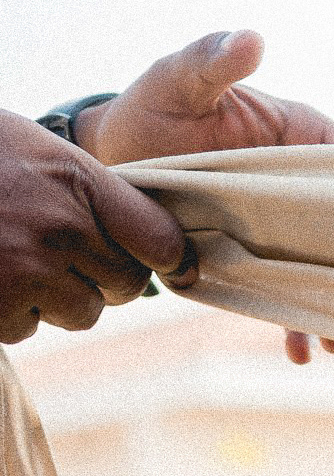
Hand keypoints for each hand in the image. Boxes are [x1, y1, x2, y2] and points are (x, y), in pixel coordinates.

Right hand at [0, 108, 188, 344]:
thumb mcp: (32, 147)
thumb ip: (88, 188)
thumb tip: (153, 242)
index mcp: (76, 180)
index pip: (159, 238)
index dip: (171, 258)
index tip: (175, 266)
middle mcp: (60, 228)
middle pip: (126, 285)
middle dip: (105, 277)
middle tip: (68, 254)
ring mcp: (28, 272)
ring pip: (82, 313)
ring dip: (57, 298)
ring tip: (17, 259)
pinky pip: (29, 328)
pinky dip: (11, 312)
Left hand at [75, 31, 333, 364]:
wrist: (113, 160)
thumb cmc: (150, 110)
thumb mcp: (176, 81)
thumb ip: (211, 62)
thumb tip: (250, 40)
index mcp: (302, 136)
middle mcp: (302, 187)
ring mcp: (283, 229)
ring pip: (327, 269)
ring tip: (333, 343)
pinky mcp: (259, 260)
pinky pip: (288, 293)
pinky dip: (296, 322)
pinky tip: (297, 350)